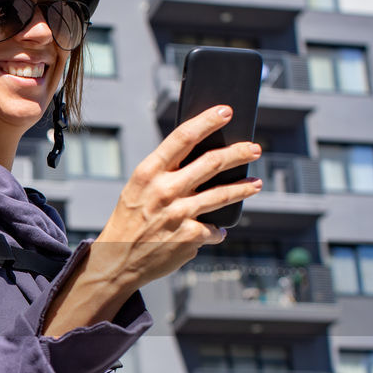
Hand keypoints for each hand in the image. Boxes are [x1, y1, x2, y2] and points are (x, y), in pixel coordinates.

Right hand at [40, 105, 260, 336]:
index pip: (182, 137)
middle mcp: (164, 190)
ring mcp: (178, 214)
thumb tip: (203, 160)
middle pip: (212, 162)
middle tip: (254, 148)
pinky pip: (214, 229)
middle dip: (238, 153)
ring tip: (255, 184)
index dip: (207, 121)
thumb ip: (164, 174)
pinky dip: (214, 231)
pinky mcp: (189, 237)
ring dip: (243, 188)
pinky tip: (212, 232)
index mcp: (148, 173)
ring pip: (222, 194)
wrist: (116, 261)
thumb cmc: (128, 221)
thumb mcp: (138, 189)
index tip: (225, 112)